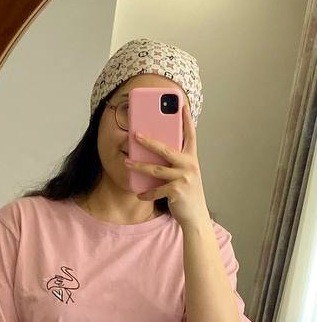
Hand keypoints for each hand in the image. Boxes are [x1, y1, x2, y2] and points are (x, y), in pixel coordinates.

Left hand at [125, 102, 209, 229]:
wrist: (196, 216)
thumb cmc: (187, 194)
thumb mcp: (184, 174)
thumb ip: (174, 163)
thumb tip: (153, 153)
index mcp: (191, 158)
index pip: (190, 135)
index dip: (186, 120)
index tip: (182, 105)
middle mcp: (189, 165)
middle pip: (165, 149)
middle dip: (148, 141)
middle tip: (135, 134)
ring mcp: (184, 177)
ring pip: (156, 169)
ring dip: (139, 166)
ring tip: (127, 163)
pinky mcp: (177, 191)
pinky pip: (156, 189)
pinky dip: (146, 192)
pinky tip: (139, 193)